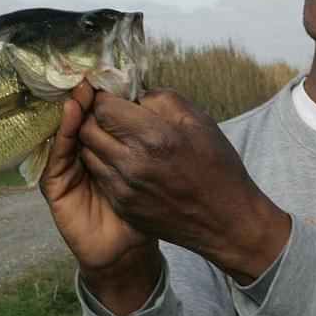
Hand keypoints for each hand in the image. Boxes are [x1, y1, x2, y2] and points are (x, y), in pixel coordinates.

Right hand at [39, 81, 160, 315]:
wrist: (128, 251)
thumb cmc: (147, 209)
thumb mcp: (152, 166)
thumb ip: (147, 135)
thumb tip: (144, 94)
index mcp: (108, 146)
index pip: (99, 111)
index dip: (102, 91)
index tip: (109, 68)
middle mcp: (83, 154)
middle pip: (79, 117)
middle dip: (84, 95)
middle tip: (90, 71)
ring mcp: (68, 170)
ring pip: (65, 131)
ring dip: (72, 109)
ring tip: (82, 86)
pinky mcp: (56, 187)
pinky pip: (55, 157)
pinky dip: (61, 135)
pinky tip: (71, 115)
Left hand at [78, 88, 291, 284]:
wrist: (227, 222)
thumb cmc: (218, 168)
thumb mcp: (200, 122)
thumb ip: (164, 100)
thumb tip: (136, 94)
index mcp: (155, 137)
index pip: (103, 108)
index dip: (103, 97)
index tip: (111, 94)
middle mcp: (134, 164)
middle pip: (87, 130)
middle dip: (94, 116)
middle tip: (109, 112)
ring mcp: (125, 189)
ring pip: (88, 153)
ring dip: (96, 140)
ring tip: (115, 135)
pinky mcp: (123, 207)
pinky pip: (99, 176)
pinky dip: (103, 163)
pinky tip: (123, 159)